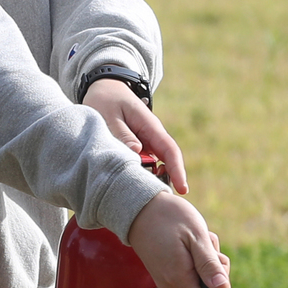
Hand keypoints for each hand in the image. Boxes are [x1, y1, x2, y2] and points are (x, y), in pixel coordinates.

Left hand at [83, 78, 188, 193]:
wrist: (104, 88)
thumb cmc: (106, 100)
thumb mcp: (108, 113)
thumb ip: (121, 133)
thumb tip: (137, 153)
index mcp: (150, 126)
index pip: (169, 150)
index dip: (177, 170)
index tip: (183, 189)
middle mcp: (151, 137)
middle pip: (163, 163)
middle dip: (161, 181)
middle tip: (149, 198)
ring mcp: (144, 144)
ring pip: (151, 166)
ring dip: (146, 179)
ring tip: (130, 192)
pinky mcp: (135, 149)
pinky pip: (140, 165)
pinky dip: (136, 174)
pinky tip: (123, 184)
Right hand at [127, 191, 228, 287]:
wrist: (140, 208)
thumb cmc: (169, 218)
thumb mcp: (196, 236)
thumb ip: (209, 265)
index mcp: (179, 279)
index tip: (217, 265)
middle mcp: (171, 286)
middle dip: (213, 267)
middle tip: (204, 243)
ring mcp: (166, 280)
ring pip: (199, 280)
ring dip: (204, 259)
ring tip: (192, 238)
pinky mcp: (165, 274)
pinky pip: (188, 273)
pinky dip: (194, 258)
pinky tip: (185, 241)